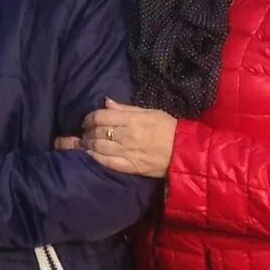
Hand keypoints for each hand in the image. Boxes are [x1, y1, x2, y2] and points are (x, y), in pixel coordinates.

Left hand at [62, 100, 177, 177]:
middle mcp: (126, 136)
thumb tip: (106, 102)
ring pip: (99, 147)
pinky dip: (95, 157)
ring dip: (88, 144)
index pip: (101, 117)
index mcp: (132, 120)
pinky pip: (107, 162)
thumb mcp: (150, 112)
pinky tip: (89, 154)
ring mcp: (127, 153)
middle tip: (85, 132)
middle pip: (97, 132)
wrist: (185, 152)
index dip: (89, 118)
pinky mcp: (130, 167)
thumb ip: (126, 108)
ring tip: (85, 143)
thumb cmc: (169, 128)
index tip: (87, 120)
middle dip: (87, 132)